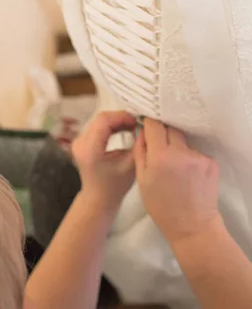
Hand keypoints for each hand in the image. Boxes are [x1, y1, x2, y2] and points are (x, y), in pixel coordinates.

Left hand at [72, 111, 136, 218]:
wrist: (98, 199)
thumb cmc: (115, 187)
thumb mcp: (130, 166)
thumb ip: (137, 145)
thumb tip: (145, 127)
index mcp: (90, 149)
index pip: (104, 120)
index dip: (122, 116)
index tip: (138, 121)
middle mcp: (80, 142)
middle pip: (101, 119)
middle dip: (121, 118)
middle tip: (138, 123)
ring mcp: (79, 141)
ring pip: (100, 121)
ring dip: (117, 121)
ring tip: (133, 126)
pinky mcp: (82, 142)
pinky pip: (98, 127)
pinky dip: (112, 126)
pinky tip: (124, 129)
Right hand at [134, 118, 220, 246]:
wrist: (193, 227)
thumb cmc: (162, 206)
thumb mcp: (142, 180)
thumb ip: (140, 152)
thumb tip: (141, 131)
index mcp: (160, 156)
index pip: (154, 124)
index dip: (150, 124)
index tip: (148, 128)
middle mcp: (180, 152)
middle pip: (171, 129)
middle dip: (164, 135)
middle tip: (161, 150)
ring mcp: (198, 157)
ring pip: (184, 142)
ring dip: (178, 149)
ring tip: (177, 169)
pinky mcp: (211, 162)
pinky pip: (196, 152)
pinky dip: (191, 159)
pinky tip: (189, 175)